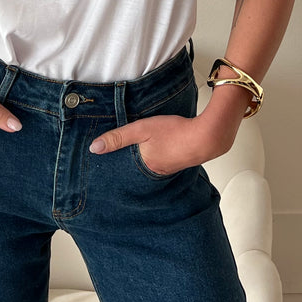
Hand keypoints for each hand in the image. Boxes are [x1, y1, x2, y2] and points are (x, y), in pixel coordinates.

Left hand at [88, 111, 239, 176]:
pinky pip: (158, 163)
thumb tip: (94, 148)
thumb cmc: (175, 131)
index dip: (112, 166)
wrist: (207, 137)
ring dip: (140, 160)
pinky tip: (154, 150)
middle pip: (133, 170)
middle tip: (112, 162)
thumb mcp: (142, 129)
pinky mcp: (176, 163)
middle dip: (124, 166)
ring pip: (146, 166)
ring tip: (131, 154)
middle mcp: (154, 172)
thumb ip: (118, 137)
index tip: (101, 167)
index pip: (121, 170)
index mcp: (144, 166)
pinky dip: (153, 157)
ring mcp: (166, 169)